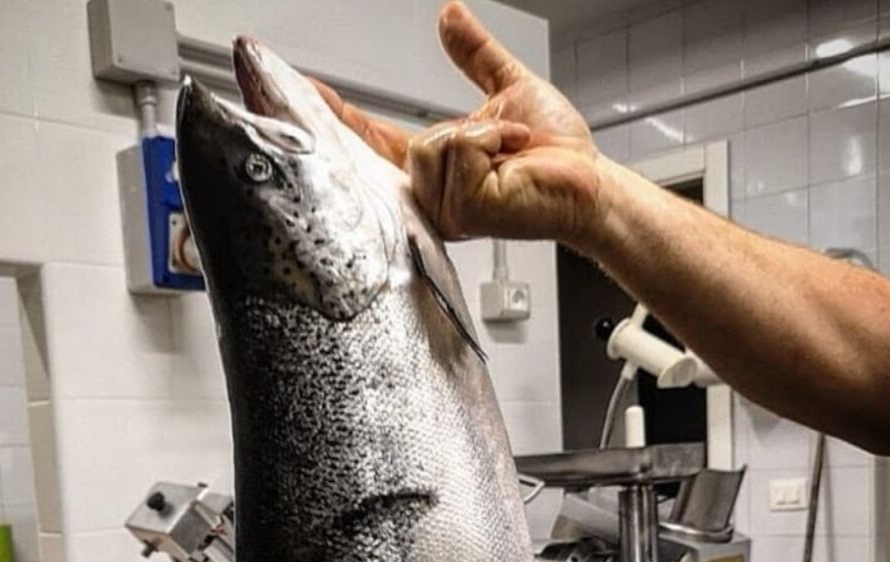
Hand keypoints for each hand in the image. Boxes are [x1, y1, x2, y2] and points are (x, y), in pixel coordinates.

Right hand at [315, 2, 600, 245]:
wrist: (590, 183)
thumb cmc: (557, 154)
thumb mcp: (508, 89)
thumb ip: (474, 55)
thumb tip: (449, 15)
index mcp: (435, 169)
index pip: (373, 142)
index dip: (337, 117)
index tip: (299, 90)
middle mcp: (432, 197)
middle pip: (408, 142)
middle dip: (465, 130)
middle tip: (508, 141)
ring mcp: (445, 212)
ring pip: (433, 144)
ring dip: (485, 133)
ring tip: (512, 152)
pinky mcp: (464, 213)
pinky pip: (459, 149)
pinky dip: (494, 140)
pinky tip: (513, 160)